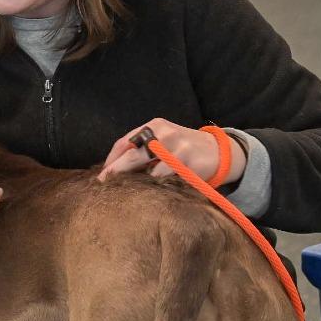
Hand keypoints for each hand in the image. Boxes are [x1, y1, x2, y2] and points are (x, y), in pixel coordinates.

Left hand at [97, 118, 244, 184]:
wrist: (219, 151)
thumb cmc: (184, 149)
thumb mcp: (163, 141)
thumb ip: (143, 150)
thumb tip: (115, 168)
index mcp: (152, 126)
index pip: (124, 142)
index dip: (111, 160)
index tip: (101, 175)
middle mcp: (162, 133)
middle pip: (131, 155)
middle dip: (115, 172)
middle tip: (104, 185)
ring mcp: (175, 147)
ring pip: (147, 171)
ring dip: (137, 184)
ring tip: (129, 194)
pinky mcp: (186, 161)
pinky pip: (165, 178)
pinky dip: (157, 187)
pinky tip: (153, 193)